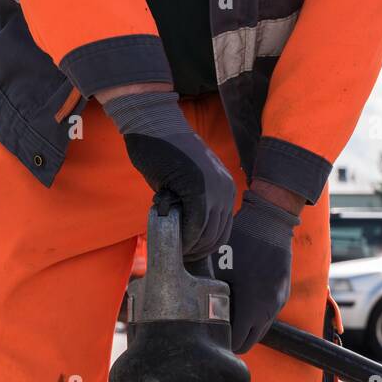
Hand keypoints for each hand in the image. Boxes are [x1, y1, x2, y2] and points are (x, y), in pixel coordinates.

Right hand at [101, 89, 234, 259]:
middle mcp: (226, 188)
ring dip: (192, 246)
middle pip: (217, 234)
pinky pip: (196, 223)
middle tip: (181, 256)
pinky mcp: (198, 187)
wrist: (154, 125)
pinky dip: (186, 237)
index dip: (207, 246)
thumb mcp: (187, 182)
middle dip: (199, 250)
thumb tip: (190, 232)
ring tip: (175, 249)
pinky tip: (175, 240)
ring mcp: (214, 187)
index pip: (223, 228)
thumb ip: (194, 204)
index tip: (190, 254)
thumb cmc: (164, 153)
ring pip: (208, 232)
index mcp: (227, 187)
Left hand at [221, 189, 299, 353]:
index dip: (224, 342)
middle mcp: (268, 311)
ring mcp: (278, 303)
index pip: (238, 343)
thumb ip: (210, 295)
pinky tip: (245, 300)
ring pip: (261, 329)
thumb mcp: (217, 270)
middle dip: (235, 339)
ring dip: (247, 327)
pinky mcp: (284, 294)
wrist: (270, 223)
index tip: (212, 336)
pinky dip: (257, 315)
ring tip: (231, 315)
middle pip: (250, 341)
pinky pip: (269, 315)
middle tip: (219, 329)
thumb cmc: (239, 244)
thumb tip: (195, 313)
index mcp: (251, 308)